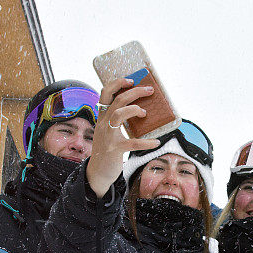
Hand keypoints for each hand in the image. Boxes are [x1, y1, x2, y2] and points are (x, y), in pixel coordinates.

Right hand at [87, 78, 159, 197]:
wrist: (97, 172)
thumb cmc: (107, 150)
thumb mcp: (108, 132)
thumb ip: (117, 121)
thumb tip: (140, 110)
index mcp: (102, 118)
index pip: (105, 93)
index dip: (117, 83)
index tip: (131, 80)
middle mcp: (103, 123)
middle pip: (117, 100)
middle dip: (134, 92)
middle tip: (149, 90)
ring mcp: (108, 136)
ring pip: (119, 114)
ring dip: (135, 109)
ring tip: (145, 113)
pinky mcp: (115, 149)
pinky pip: (132, 143)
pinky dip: (146, 142)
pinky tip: (156, 142)